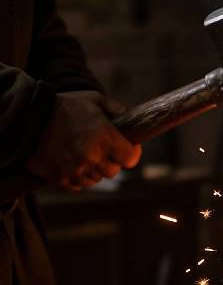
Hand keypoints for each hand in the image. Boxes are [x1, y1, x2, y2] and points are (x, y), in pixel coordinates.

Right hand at [27, 91, 141, 190]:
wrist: (28, 116)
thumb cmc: (65, 106)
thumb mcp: (95, 100)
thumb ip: (118, 110)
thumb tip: (133, 122)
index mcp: (105, 137)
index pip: (131, 159)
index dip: (131, 154)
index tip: (127, 148)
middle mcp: (92, 156)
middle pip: (113, 171)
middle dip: (112, 161)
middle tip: (103, 149)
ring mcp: (75, 169)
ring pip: (96, 179)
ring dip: (95, 169)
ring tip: (85, 153)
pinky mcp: (60, 178)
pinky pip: (79, 184)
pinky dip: (78, 176)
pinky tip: (73, 161)